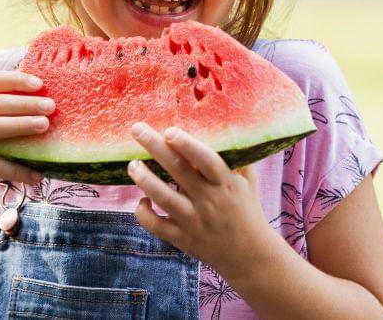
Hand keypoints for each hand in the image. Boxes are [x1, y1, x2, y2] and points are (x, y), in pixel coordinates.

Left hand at [127, 123, 275, 280]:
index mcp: (226, 184)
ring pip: (164, 198)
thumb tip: (222, 127)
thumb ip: (236, 157)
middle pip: (178, 171)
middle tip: (137, 129)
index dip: (187, 145)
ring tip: (132, 165)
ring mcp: (194, 221)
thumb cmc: (247, 210)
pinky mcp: (182, 239)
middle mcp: (209, 201)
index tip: (169, 131)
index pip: (207, 160)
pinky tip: (142, 201)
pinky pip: (157, 226)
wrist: (249, 256)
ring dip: (144, 179)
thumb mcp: (248, 182)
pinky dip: (144, 213)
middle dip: (155, 147)